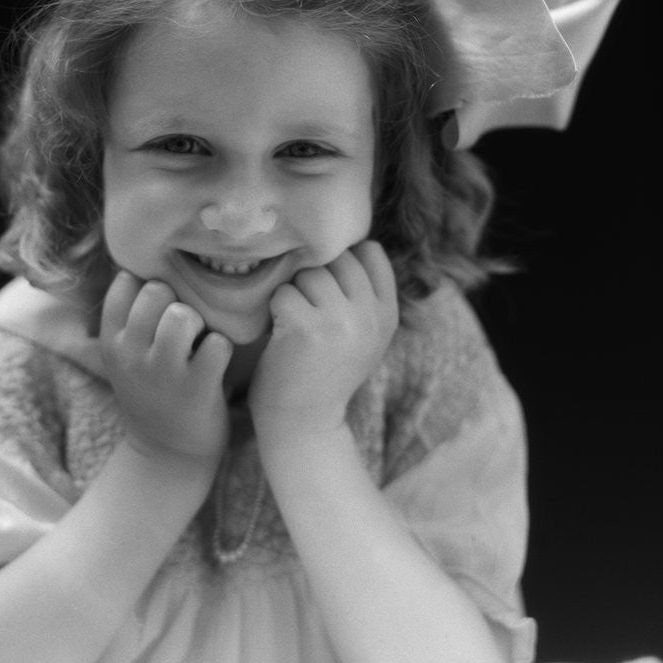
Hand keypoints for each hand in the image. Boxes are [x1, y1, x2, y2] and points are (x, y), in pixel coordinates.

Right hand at [99, 271, 232, 468]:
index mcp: (112, 339)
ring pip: (183, 314)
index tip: (162, 301)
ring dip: (200, 320)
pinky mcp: (197, 388)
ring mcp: (163, 372)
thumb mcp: (128, 354)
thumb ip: (134, 313)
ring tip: (200, 338)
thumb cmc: (155, 389)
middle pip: (157, 291)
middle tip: (187, 323)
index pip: (125, 282)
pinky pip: (217, 343)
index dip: (150, 282)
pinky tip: (217, 360)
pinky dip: (224, 347)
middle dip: (179, 299)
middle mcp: (131, 354)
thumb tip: (153, 256)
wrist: (168, 454)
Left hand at [249, 241, 398, 443]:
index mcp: (388, 313)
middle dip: (314, 277)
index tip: (329, 290)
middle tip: (308, 312)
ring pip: (307, 273)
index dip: (343, 261)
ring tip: (295, 326)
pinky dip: (274, 310)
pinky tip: (281, 335)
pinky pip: (283, 292)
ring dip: (292, 294)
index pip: (370, 251)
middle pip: (336, 257)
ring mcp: (341, 321)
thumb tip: (351, 238)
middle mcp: (370, 315)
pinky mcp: (306, 327)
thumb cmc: (324, 372)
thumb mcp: (363, 334)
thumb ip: (364, 293)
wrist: (303, 424)